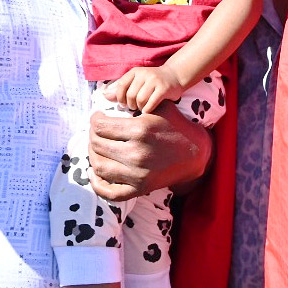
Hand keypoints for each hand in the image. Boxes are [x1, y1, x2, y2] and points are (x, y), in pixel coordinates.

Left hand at [86, 100, 211, 201]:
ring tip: (96, 146)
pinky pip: (109, 191)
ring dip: (92, 155)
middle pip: (97, 145)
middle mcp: (137, 153)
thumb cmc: (175, 126)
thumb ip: (137, 100)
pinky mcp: (139, 189)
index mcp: (140, 130)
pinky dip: (97, 183)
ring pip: (100, 166)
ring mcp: (137, 175)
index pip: (101, 126)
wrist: (195, 153)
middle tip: (96, 131)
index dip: (94, 120)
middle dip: (92, 135)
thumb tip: (107, 95)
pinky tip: (95, 172)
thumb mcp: (159, 107)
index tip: (97, 117)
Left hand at [107, 66, 182, 113]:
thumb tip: (104, 96)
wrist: (174, 76)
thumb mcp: (136, 82)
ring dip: (140, 107)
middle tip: (135, 107)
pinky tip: (149, 109)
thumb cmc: (152, 83)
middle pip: (130, 95)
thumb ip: (121, 90)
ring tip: (142, 107)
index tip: (123, 104)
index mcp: (135, 71)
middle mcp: (145, 73)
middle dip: (131, 104)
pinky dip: (148, 109)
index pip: (121, 85)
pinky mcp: (164, 88)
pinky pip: (151, 103)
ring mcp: (155, 80)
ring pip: (140, 100)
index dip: (120, 97)